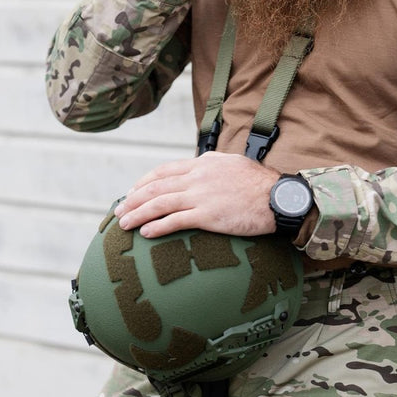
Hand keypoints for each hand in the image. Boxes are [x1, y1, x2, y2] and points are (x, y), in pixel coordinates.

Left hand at [115, 152, 279, 238]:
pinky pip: (175, 221)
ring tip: (124, 224)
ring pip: (160, 203)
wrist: (277, 197)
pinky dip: (157, 226)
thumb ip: (211, 165)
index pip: (164, 171)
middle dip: (133, 199)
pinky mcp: (208, 216)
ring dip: (138, 214)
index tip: (131, 192)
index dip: (144, 182)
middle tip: (119, 211)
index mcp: (202, 164)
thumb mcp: (231, 164)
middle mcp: (197, 177)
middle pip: (156, 187)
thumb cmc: (259, 184)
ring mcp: (201, 196)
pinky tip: (146, 233)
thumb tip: (199, 165)